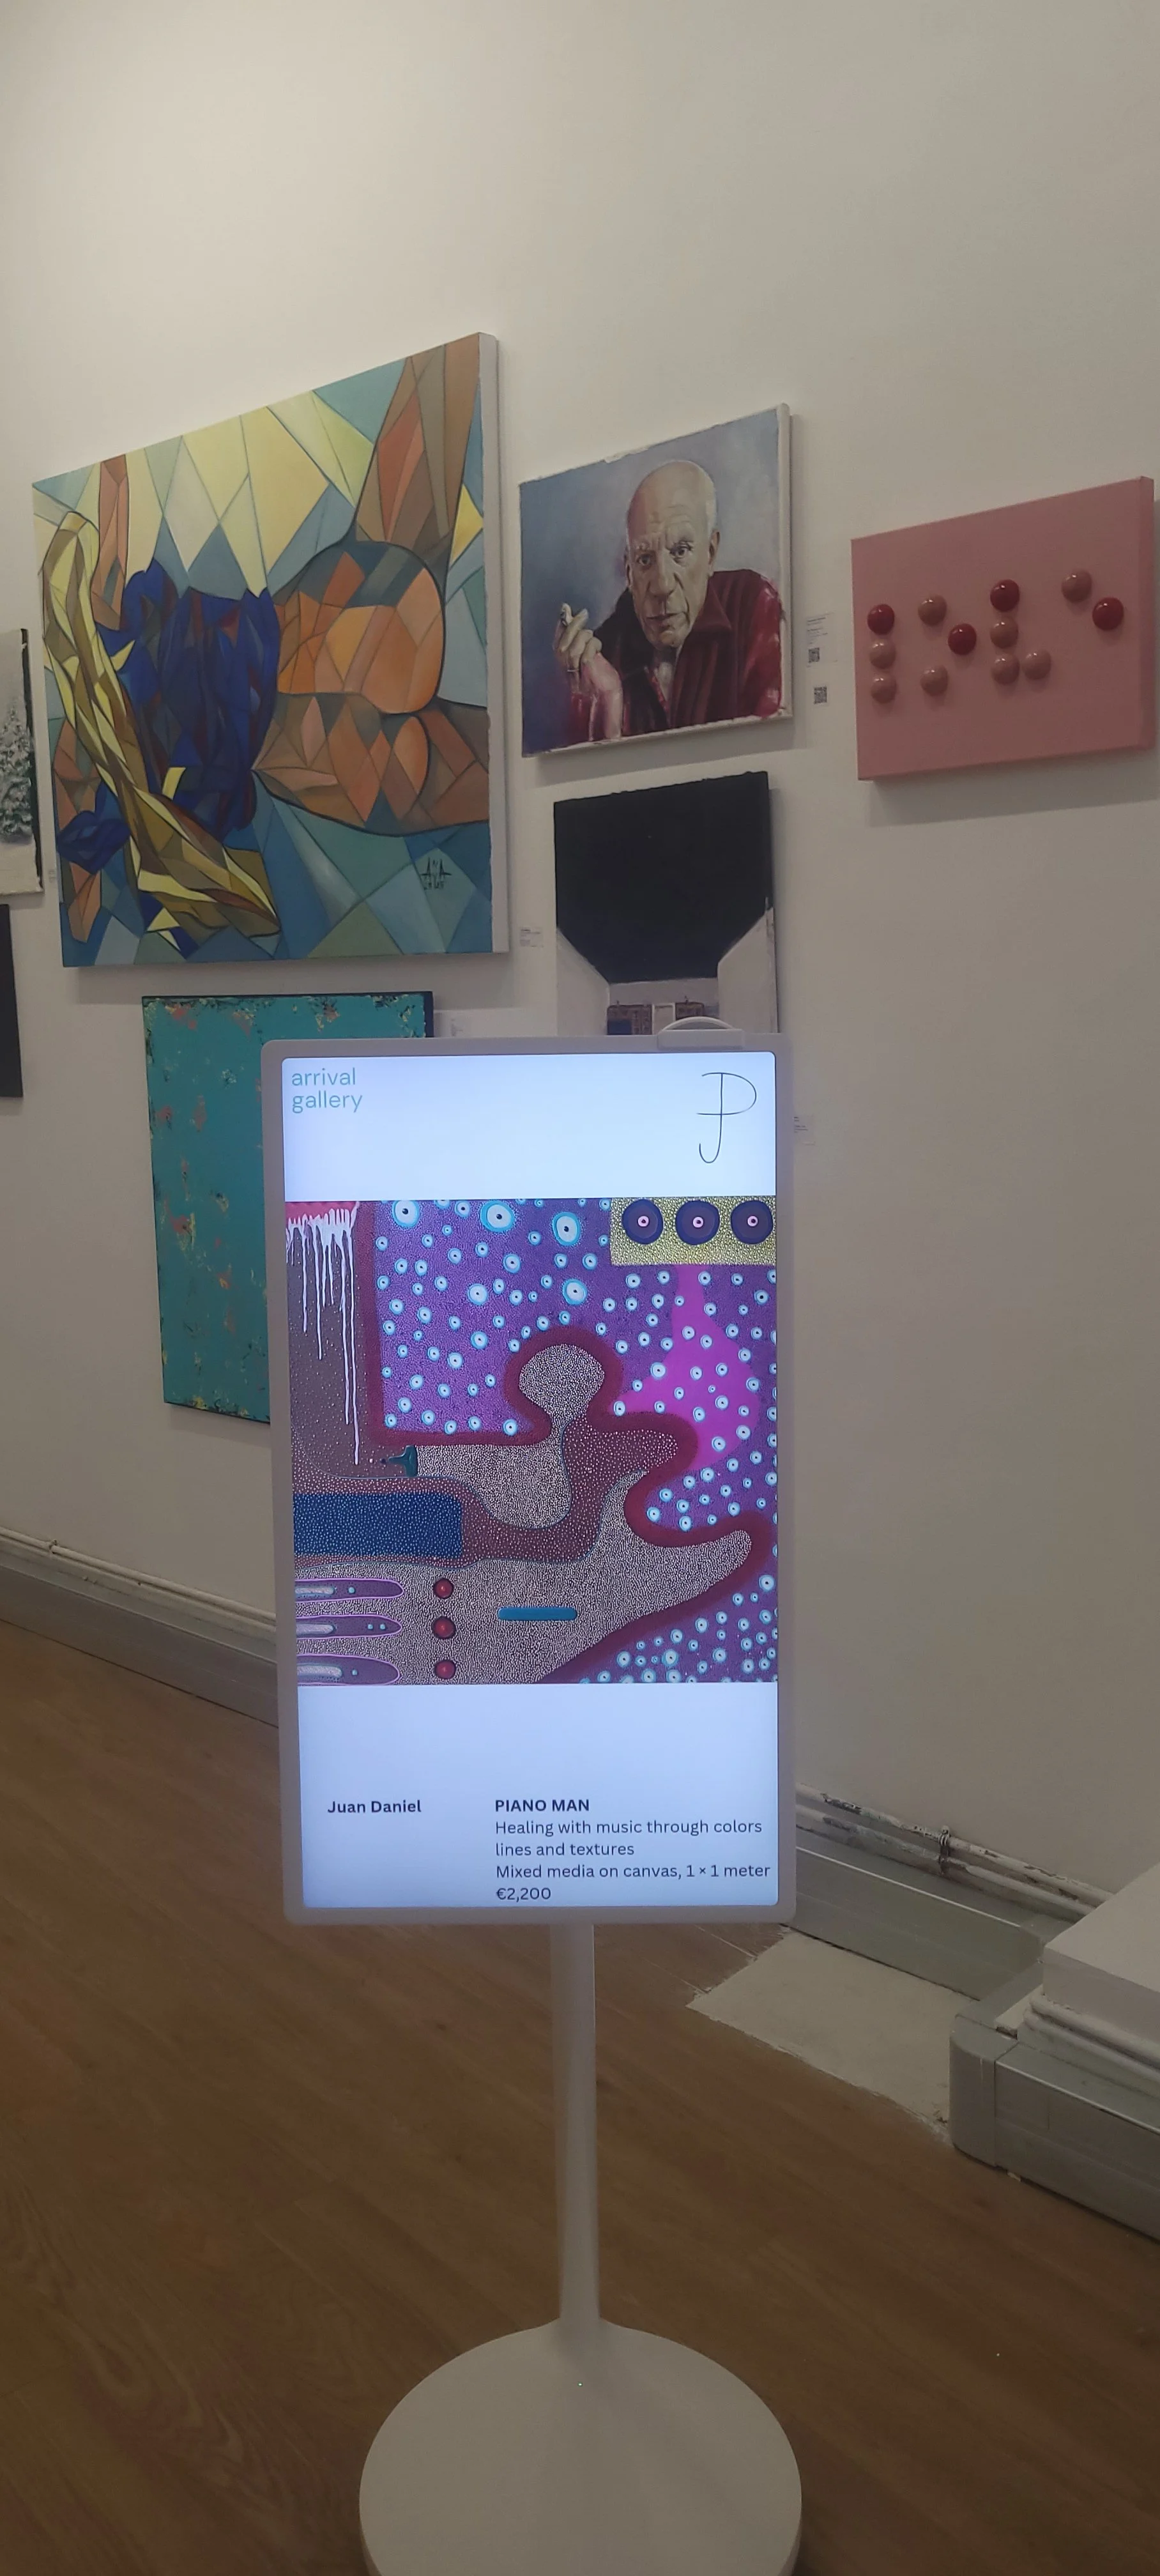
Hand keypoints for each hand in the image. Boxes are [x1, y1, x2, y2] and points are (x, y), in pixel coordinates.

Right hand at [554, 603, 622, 738]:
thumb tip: (582, 628)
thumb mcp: (592, 664)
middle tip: (582, 614)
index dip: (560, 628)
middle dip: (571, 626)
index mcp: (567, 671)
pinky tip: (597, 647)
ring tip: (592, 636)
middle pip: (562, 647)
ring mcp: (578, 678)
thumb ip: (585, 650)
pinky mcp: (589, 679)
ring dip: (583, 637)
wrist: (609, 708)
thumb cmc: (604, 687)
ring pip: (572, 651)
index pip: (558, 646)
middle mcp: (569, 676)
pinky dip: (591, 647)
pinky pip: (585, 658)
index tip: (564, 610)